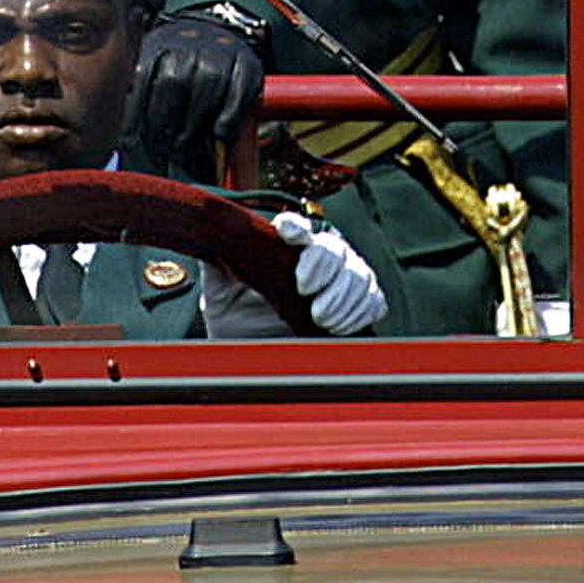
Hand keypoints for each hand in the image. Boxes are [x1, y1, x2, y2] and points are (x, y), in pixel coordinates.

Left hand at [127, 4, 269, 166]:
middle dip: (164, 125)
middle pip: (173, 84)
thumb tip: (122, 137)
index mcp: (158, 45)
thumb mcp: (150, 62)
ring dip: (194, 127)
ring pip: (206, 90)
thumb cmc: (176, 61)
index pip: (141, 79)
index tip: (129, 143)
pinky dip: (228, 117)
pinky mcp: (247, 66)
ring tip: (183, 152)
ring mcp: (220, 54)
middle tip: (161, 152)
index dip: (134, 115)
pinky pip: (237, 95)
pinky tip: (218, 134)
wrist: (218, 27)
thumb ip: (135, 92)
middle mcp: (189, 45)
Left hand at [199, 212, 385, 336]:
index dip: (296, 227)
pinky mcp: (358, 305)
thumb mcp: (219, 293)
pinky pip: (374, 300)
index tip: (287, 234)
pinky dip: (361, 312)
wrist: (257, 355)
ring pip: (359, 274)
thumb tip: (209, 238)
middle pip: (334, 249)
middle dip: (324, 270)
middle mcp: (317, 258)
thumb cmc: (237, 318)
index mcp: (285, 248)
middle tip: (309, 298)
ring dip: (343, 299)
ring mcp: (341, 280)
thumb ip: (218, 264)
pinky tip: (340, 327)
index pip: (295, 227)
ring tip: (322, 320)